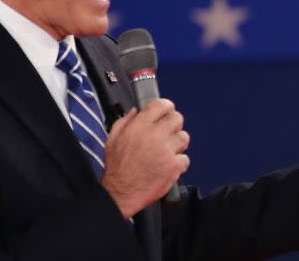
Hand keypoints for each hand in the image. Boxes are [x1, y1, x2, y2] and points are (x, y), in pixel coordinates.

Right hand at [101, 99, 190, 218]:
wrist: (120, 193)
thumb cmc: (117, 168)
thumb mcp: (112, 139)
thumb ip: (125, 121)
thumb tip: (136, 111)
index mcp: (140, 126)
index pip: (161, 104)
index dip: (165, 107)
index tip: (166, 111)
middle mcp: (155, 136)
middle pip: (177, 118)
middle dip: (173, 124)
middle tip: (167, 133)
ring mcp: (166, 151)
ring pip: (184, 138)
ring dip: (177, 144)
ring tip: (167, 151)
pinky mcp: (174, 166)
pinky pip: (185, 158)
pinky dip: (179, 163)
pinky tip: (167, 165)